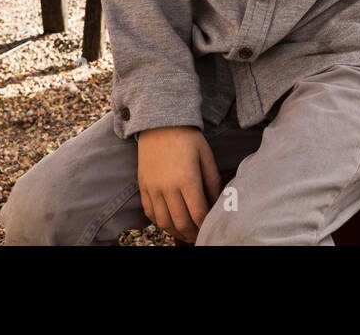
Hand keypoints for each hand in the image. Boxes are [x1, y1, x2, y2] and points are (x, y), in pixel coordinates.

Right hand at [136, 126, 220, 242]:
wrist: (159, 124)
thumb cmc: (187, 138)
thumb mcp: (206, 156)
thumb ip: (212, 181)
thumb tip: (217, 202)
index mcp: (187, 179)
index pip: (198, 213)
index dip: (205, 226)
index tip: (210, 229)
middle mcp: (168, 187)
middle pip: (181, 222)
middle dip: (192, 233)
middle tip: (200, 236)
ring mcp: (153, 188)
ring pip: (164, 222)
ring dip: (176, 231)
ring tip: (186, 233)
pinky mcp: (143, 186)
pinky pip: (150, 213)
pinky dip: (160, 222)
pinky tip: (170, 222)